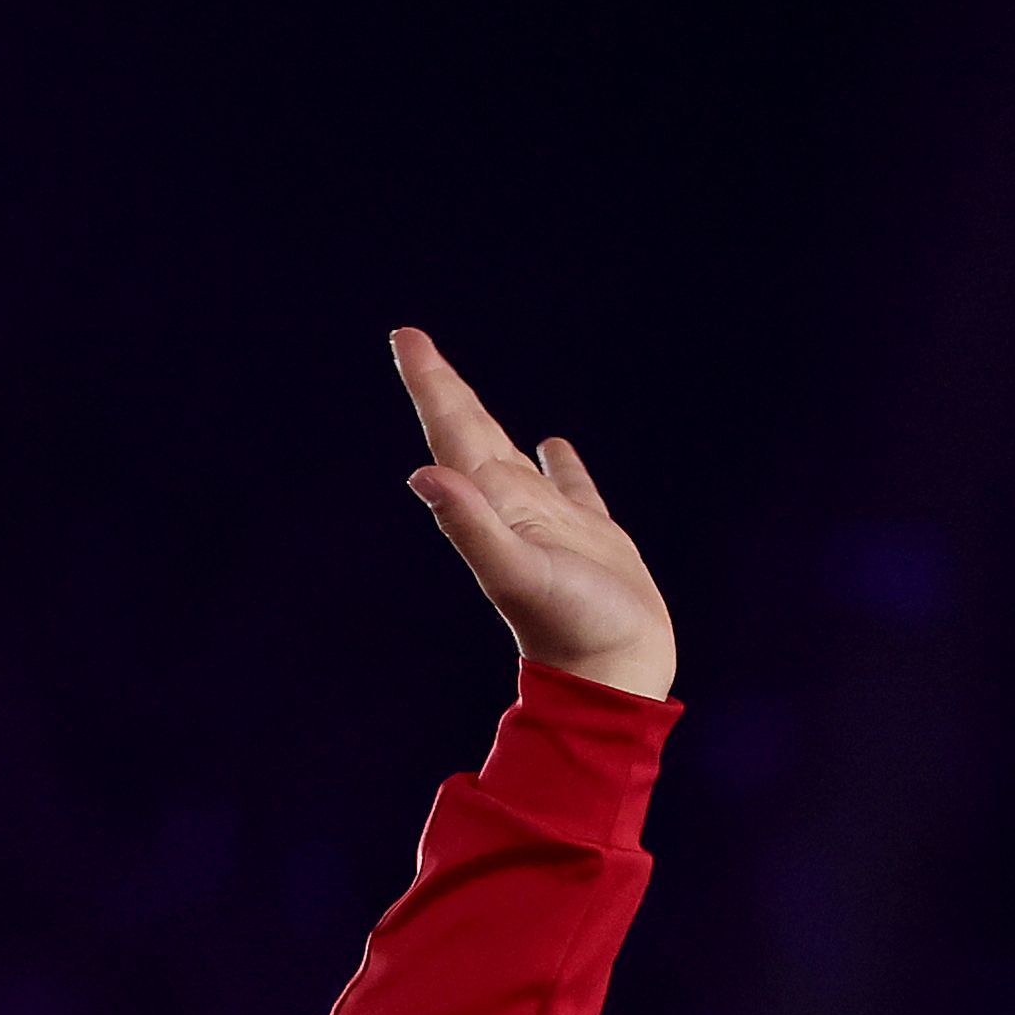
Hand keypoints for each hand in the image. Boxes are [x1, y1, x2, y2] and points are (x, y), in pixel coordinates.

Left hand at [396, 325, 673, 698]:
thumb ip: (471, 526)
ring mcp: (548, 521)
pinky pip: (570, 485)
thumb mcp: (516, 572)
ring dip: (485, 420)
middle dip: (442, 387)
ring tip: (463, 390)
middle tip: (412, 343)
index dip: (431, 383)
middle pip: (470, 432)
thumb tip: (423, 475)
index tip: (404, 339)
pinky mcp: (590, 536)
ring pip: (510, 455)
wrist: (610, 676)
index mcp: (492, 504)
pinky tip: (553, 444)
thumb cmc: (570, 627)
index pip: (452, 430)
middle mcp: (511, 506)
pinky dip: (559, 462)